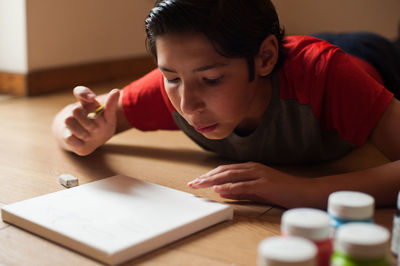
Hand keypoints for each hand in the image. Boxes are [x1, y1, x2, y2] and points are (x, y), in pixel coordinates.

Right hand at [52, 86, 119, 155]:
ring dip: (83, 131)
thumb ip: (110, 105)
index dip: (84, 93)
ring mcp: (67, 122)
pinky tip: (83, 142)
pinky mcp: (64, 135)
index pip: (81, 91)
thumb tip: (116, 90)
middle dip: (88, 121)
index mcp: (87, 104)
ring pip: (69, 121)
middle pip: (75, 109)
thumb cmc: (101, 126)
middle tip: (97, 129)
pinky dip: (78, 141)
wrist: (90, 141)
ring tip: (90, 136)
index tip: (92, 98)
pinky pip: (68, 136)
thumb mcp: (108, 117)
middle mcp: (74, 110)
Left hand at [188, 162, 303, 206]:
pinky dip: (230, 187)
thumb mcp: (257, 191)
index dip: (210, 175)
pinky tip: (219, 190)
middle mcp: (253, 168)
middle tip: (193, 183)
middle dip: (207, 177)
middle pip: (224, 171)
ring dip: (213, 180)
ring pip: (231, 175)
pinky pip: (244, 185)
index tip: (197, 180)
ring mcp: (259, 174)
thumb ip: (240, 190)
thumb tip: (221, 191)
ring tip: (200, 185)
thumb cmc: (282, 192)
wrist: (305, 192)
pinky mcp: (265, 184)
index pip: (225, 170)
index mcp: (251, 168)